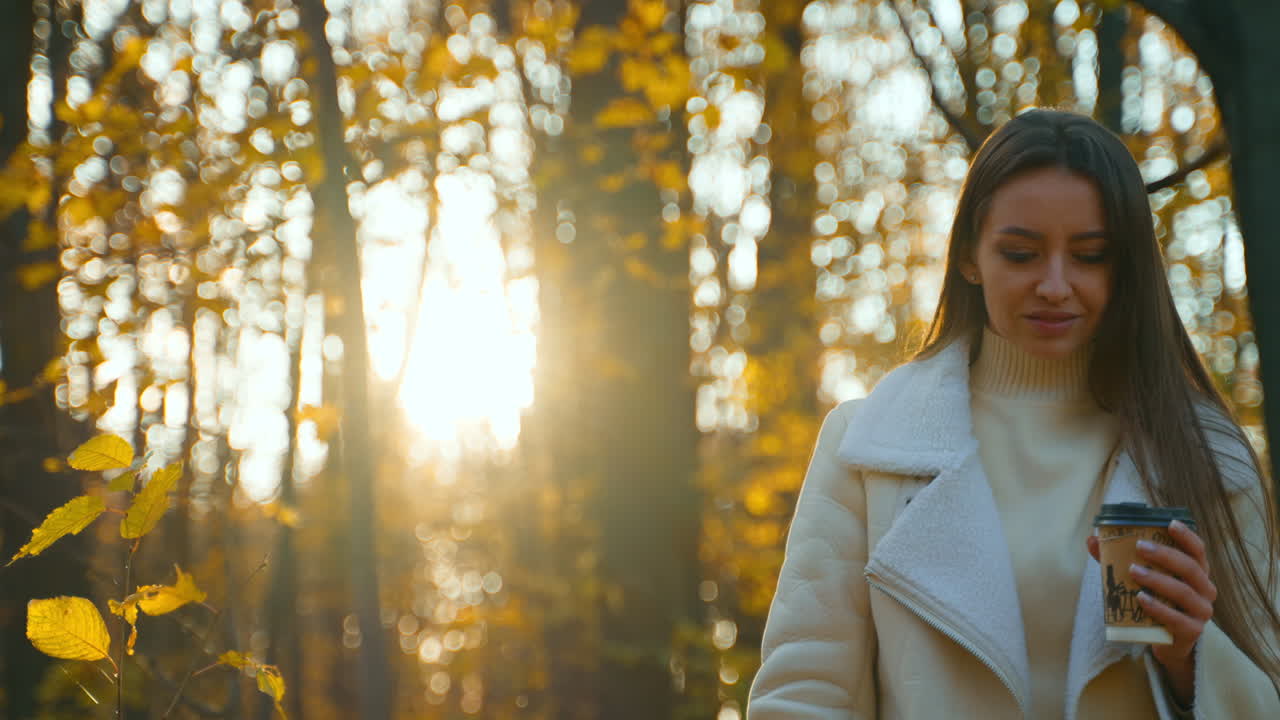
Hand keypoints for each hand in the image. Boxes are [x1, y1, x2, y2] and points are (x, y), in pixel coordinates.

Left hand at [1086, 519, 1214, 706]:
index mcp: (1196, 572)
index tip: (1170, 523)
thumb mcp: (1142, 579)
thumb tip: (1092, 539)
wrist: (1167, 642)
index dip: (1187, 536)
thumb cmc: (1157, 602)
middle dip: (1165, 555)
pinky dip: (1158, 607)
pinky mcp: (1192, 631)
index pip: (1198, 550)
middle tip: (1140, 546)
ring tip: (1133, 571)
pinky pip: (1177, 618)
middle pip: (1190, 568)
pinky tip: (1141, 598)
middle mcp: (1205, 589)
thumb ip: (1119, 559)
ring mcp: (1201, 611)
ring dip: (1157, 579)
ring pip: (1183, 592)